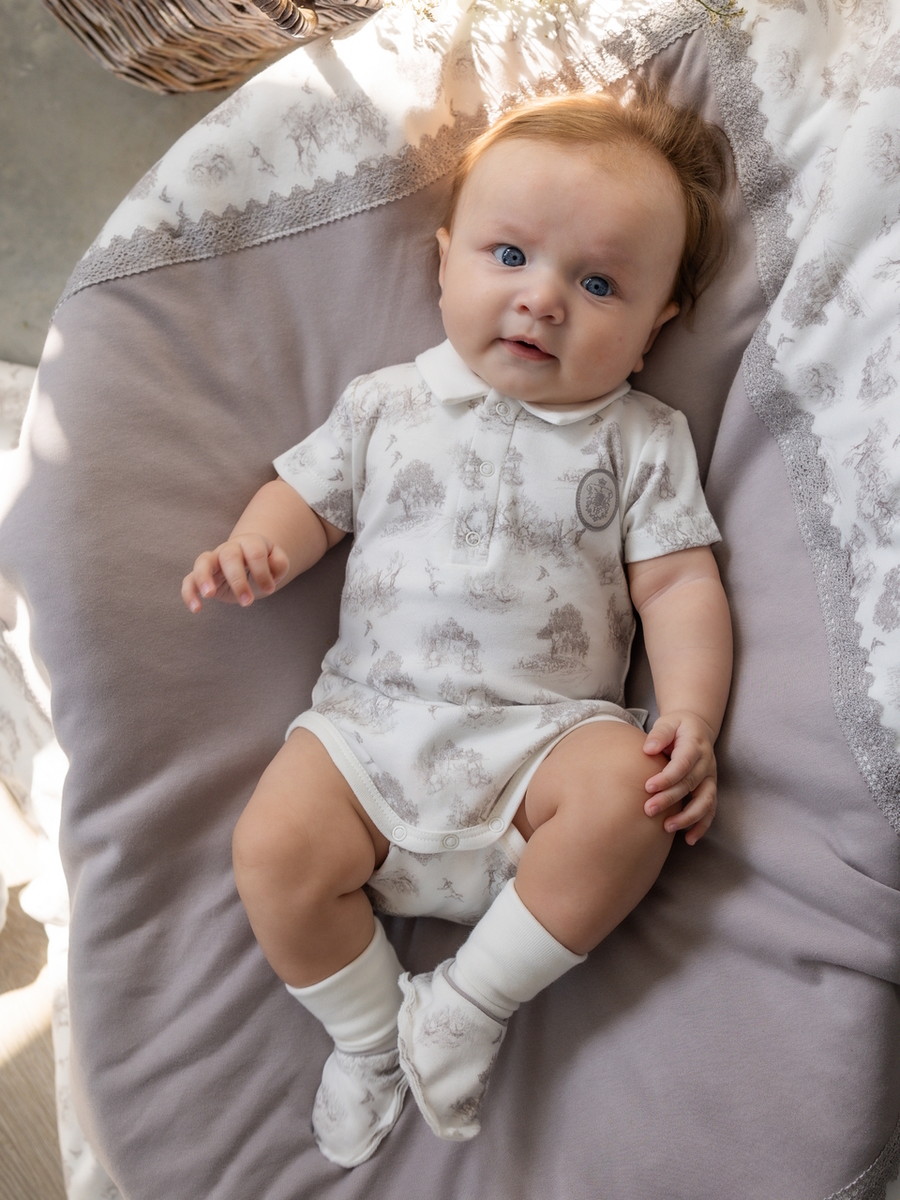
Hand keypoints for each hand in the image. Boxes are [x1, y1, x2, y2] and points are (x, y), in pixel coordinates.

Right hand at [182, 534, 289, 612]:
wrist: (248, 565)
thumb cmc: (264, 566)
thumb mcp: (277, 564)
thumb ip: (279, 563)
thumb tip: (270, 569)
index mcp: (250, 543)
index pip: (255, 553)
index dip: (262, 572)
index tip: (270, 590)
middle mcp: (229, 549)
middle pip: (229, 556)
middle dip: (238, 580)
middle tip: (247, 602)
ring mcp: (212, 560)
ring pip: (202, 562)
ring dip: (205, 578)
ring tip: (209, 595)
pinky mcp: (200, 576)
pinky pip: (189, 580)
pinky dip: (189, 593)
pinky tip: (196, 609)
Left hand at [642, 711, 717, 844]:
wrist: (697, 728)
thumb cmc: (677, 727)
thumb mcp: (668, 723)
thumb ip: (659, 734)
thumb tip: (648, 749)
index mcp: (695, 745)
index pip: (683, 764)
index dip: (667, 777)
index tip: (648, 787)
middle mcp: (706, 763)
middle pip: (689, 785)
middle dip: (670, 799)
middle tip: (648, 810)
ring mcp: (710, 778)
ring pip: (704, 801)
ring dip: (687, 817)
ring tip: (667, 827)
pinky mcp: (710, 789)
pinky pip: (710, 810)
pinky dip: (702, 826)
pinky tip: (689, 839)